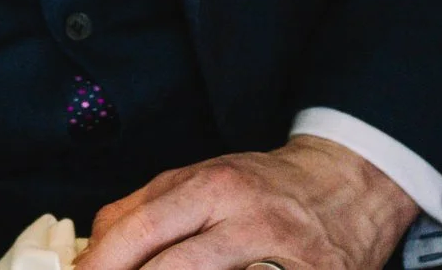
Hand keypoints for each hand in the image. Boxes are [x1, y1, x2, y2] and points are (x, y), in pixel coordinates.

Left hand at [80, 136, 417, 269]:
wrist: (348, 182)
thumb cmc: (265, 187)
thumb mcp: (203, 179)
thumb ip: (148, 207)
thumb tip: (93, 246)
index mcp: (213, 185)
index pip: (139, 227)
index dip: (100, 262)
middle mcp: (246, 216)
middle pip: (170, 263)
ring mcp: (282, 252)